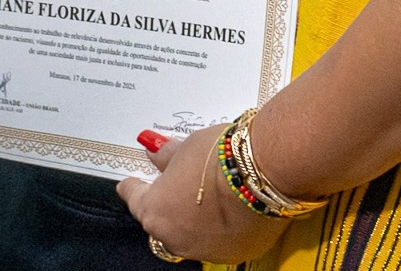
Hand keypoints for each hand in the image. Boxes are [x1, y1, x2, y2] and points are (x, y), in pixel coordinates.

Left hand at [116, 125, 288, 265]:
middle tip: (180, 185)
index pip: (135, 199)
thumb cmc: (223, 155)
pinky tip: (234, 210)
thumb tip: (153, 152)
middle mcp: (176, 239)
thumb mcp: (188, 147)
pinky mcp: (236, 253)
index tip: (131, 184)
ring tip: (212, 197)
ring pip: (192, 237)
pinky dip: (223, 229)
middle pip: (163, 223)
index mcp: (155, 211)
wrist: (269, 170)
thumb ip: (167, 156)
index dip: (134, 188)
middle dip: (169, 206)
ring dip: (196, 221)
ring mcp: (206, 250)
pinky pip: (221, 242)